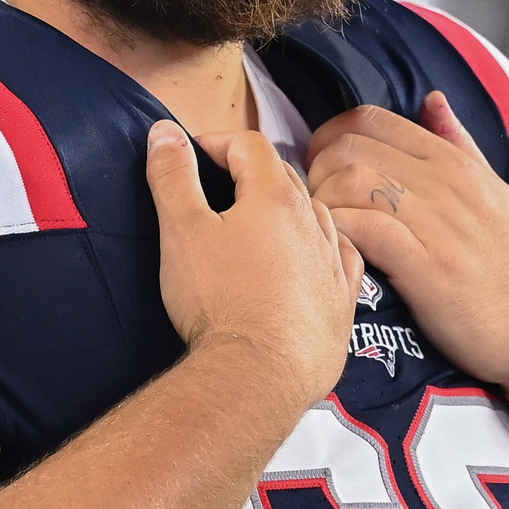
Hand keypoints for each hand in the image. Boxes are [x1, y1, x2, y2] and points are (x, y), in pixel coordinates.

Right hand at [146, 121, 362, 409]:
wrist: (258, 377)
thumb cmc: (217, 301)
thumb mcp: (181, 231)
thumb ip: (173, 176)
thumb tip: (165, 131)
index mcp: (275, 197)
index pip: (249, 145)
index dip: (216, 142)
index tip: (191, 155)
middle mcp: (314, 222)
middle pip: (284, 176)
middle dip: (249, 173)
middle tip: (216, 187)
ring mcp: (334, 262)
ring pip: (316, 215)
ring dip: (288, 208)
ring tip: (259, 223)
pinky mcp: (343, 302)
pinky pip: (343, 257)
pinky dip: (324, 247)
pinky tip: (312, 256)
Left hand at [307, 93, 508, 400]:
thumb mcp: (497, 194)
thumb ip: (460, 145)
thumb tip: (432, 100)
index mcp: (455, 162)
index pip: (370, 119)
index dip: (330, 139)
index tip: (322, 171)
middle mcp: (446, 183)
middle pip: (349, 147)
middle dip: (316, 171)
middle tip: (315, 206)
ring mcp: (438, 224)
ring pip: (350, 181)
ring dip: (322, 203)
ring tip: (324, 232)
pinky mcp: (429, 268)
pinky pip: (364, 229)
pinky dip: (339, 233)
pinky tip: (339, 253)